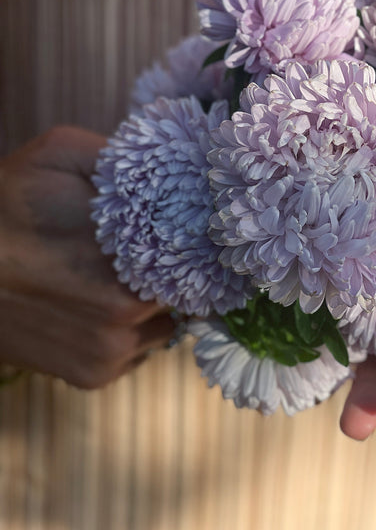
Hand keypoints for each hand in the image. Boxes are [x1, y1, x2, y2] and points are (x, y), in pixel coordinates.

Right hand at [0, 126, 175, 387]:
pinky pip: (142, 348)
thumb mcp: (59, 154)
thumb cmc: (3, 206)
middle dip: (181, 267)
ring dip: (159, 301)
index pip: (200, 250)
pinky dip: (134, 329)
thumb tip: (175, 161)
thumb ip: (122, 159)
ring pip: (170, 321)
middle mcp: (127, 309)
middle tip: (159, 247)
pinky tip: (103, 304)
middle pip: (190, 288)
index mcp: (127, 251)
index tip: (198, 225)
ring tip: (125, 276)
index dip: (202, 236)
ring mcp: (111, 349)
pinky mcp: (94, 375)